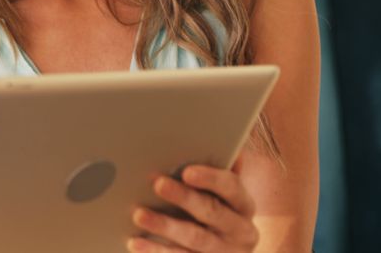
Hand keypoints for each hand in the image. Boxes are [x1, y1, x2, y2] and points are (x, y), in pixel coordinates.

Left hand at [127, 162, 258, 251]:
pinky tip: (136, 242)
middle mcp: (241, 231)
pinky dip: (156, 251)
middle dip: (184, 197)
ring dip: (165, 226)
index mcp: (244, 205)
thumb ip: (219, 170)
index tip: (188, 171)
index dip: (211, 178)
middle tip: (158, 184)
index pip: (232, 187)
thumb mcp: (224, 195)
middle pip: (211, 212)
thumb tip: (217, 138)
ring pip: (195, 240)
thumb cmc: (219, 214)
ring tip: (139, 214)